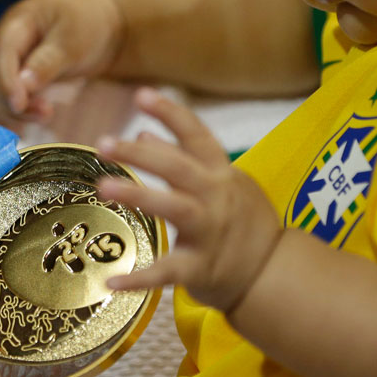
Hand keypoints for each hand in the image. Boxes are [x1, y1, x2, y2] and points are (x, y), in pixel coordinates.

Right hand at [0, 0, 125, 126]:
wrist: (98, 27)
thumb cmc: (88, 26)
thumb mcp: (74, 41)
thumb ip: (48, 62)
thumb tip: (23, 86)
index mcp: (18, 22)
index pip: (2, 52)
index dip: (6, 81)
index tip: (19, 105)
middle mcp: (3, 41)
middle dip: (10, 100)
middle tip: (45, 115)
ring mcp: (3, 60)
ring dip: (6, 112)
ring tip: (37, 123)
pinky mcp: (9, 77)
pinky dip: (5, 116)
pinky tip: (21, 131)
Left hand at [96, 89, 282, 314]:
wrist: (273, 272)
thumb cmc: (241, 221)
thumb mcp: (221, 183)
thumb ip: (183, 159)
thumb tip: (142, 133)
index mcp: (221, 173)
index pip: (196, 135)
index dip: (169, 113)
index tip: (140, 94)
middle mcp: (216, 197)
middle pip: (178, 168)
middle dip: (140, 154)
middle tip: (103, 143)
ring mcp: (210, 232)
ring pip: (174, 207)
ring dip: (138, 195)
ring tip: (103, 187)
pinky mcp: (202, 268)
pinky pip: (168, 272)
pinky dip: (139, 278)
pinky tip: (111, 282)